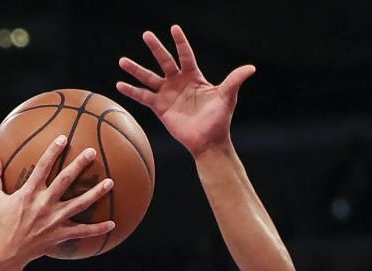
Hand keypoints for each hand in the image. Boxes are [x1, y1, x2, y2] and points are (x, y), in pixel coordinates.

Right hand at [0, 136, 115, 268]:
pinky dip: (98, 229)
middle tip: (92, 152)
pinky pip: (83, 231)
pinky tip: (113, 224)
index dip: (53, 151)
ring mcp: (54, 220)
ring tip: (110, 182)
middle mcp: (44, 204)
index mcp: (28, 193)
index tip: (63, 138)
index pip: (42, 167)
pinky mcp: (60, 234)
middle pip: (66, 180)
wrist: (5, 254)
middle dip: (79, 164)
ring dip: (96, 193)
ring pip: (80, 203)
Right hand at [117, 25, 255, 157]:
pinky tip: (120, 84)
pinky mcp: (160, 108)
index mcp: (194, 76)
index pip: (186, 55)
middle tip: (147, 34)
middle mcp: (179, 82)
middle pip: (165, 61)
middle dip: (156, 48)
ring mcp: (167, 94)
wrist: (209, 142)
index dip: (180, 42)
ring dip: (136, 69)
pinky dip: (132, 91)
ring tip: (122, 60)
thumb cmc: (219, 119)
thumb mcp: (227, 97)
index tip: (174, 28)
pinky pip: (143, 97)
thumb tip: (251, 68)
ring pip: (149, 77)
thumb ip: (235, 80)